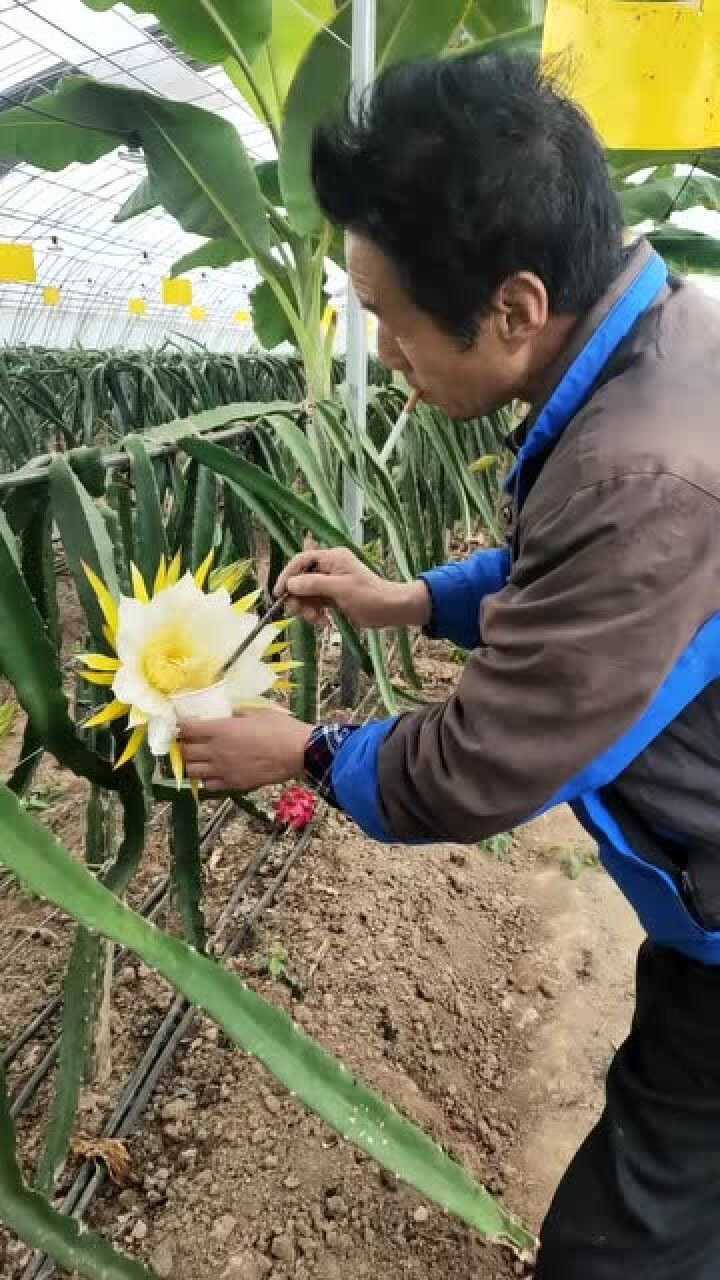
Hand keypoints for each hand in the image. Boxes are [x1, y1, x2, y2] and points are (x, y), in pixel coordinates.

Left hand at [179, 712, 311, 792]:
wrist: (298, 753)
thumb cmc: (279, 728)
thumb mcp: (256, 712)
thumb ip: (236, 713)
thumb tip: (227, 713)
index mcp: (220, 729)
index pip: (186, 729)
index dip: (180, 726)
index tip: (182, 724)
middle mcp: (216, 751)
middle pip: (185, 752)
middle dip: (183, 745)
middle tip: (188, 741)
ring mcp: (223, 770)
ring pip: (192, 771)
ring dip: (191, 763)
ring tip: (198, 758)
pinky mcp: (233, 784)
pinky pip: (208, 785)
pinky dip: (205, 779)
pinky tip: (213, 772)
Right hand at [274, 547, 430, 628]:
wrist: (390, 610)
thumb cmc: (369, 596)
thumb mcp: (340, 589)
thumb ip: (314, 584)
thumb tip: (291, 584)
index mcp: (332, 558)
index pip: (301, 561)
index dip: (288, 575)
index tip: (280, 593)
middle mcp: (330, 567)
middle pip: (301, 579)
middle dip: (298, 596)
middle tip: (298, 612)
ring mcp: (331, 582)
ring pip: (307, 593)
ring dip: (307, 608)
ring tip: (317, 620)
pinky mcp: (333, 596)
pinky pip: (316, 602)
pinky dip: (315, 612)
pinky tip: (323, 622)